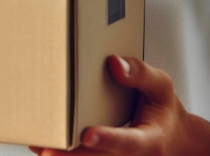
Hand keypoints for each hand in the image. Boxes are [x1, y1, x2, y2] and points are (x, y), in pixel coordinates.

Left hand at [30, 55, 196, 155]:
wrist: (173, 137)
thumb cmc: (162, 108)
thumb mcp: (161, 85)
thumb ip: (140, 74)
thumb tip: (114, 63)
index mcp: (150, 140)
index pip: (128, 142)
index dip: (108, 139)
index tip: (88, 134)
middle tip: (46, 150)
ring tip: (37, 143)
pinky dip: (63, 152)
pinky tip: (39, 142)